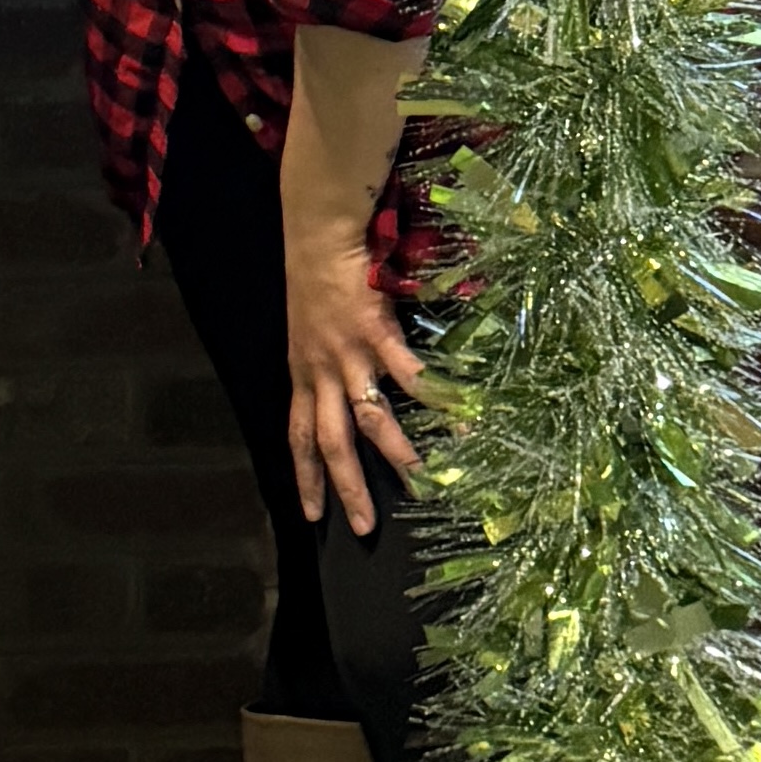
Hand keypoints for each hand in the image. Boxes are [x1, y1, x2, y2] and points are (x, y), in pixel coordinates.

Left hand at [286, 216, 423, 538]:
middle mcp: (322, 372)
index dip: (305, 476)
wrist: (318, 234)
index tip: (312, 513)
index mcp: (304, 374)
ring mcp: (348, 354)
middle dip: (347, 487)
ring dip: (395, 454)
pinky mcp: (376, 332)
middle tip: (363, 527)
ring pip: (370, 418)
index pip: (299, 437)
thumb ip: (326, 360)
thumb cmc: (317, 276)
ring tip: (419, 483)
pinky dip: (436, 398)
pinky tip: (461, 419)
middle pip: (331, 442)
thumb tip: (347, 385)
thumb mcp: (310, 327)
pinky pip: (410, 375)